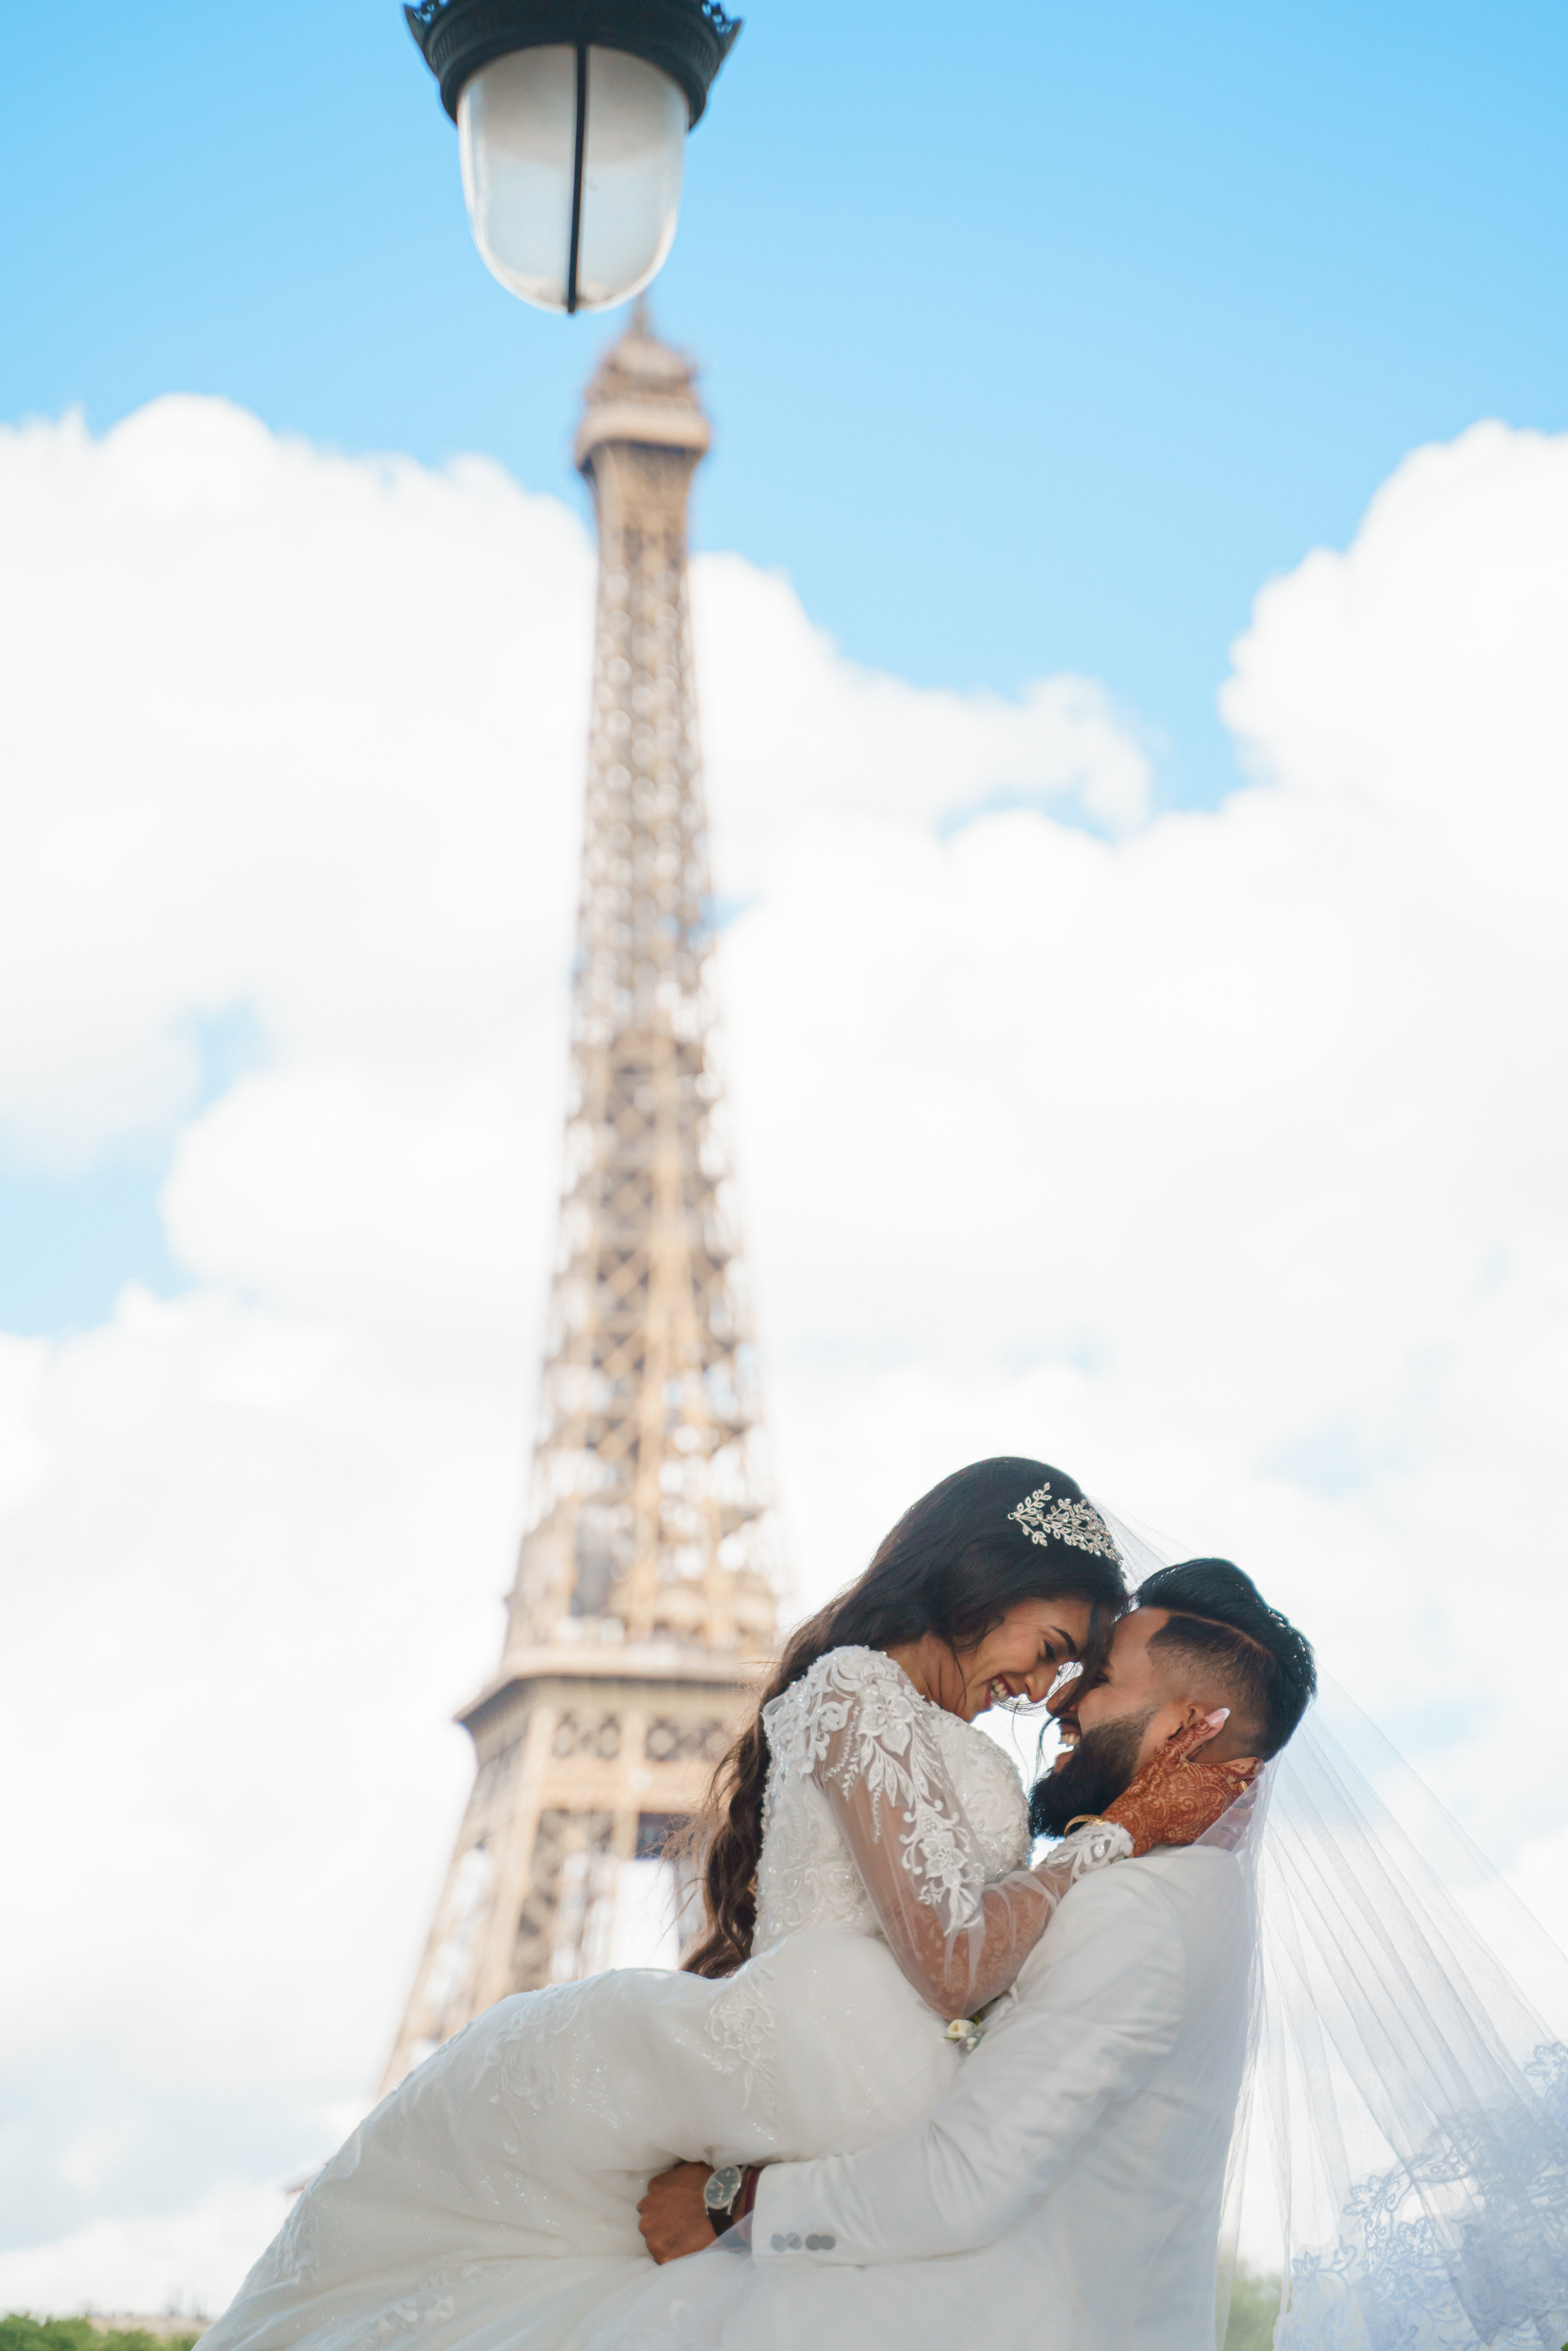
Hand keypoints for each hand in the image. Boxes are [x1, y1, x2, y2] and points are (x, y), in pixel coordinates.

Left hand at [637, 2162, 716, 2264]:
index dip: (664, 2207)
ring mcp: (653, 2237)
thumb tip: (671, 2183)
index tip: (677, 2210)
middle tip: (681, 2225)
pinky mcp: (663, 2256)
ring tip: (685, 2240)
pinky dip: (673, 2256)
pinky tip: (686, 2250)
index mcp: (652, 2191)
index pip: (652, 2202)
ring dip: (666, 2241)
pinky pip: (664, 2258)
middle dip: (662, 2224)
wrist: (721, 2207)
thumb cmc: (708, 2185)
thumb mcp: (686, 2168)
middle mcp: (646, 2214)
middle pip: (650, 2222)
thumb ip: (671, 2177)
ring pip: (655, 2241)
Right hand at [1103, 1716, 1259, 1856]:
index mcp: (1216, 1776)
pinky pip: (1235, 1834)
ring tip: (1244, 1801)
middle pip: (1251, 1791)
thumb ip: (1199, 1732)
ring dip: (1248, 1805)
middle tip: (1250, 1779)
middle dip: (1252, 1783)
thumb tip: (1223, 1713)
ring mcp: (1218, 1819)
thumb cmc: (1154, 1782)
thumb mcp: (1172, 1752)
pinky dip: (1239, 1828)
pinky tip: (1235, 1825)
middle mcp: (1223, 1799)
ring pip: (1246, 1813)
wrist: (1141, 1818)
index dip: (1256, 1764)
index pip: (1248, 1769)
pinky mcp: (1211, 1835)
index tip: (1258, 1763)